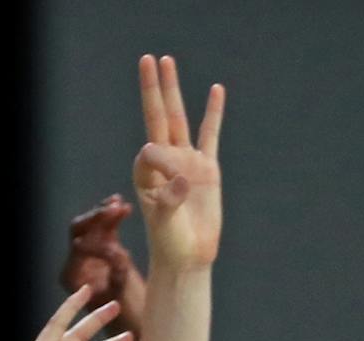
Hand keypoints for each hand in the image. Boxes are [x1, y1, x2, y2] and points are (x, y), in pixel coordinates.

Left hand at [61, 195, 146, 332]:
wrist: (136, 327)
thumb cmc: (127, 319)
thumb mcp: (122, 297)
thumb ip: (116, 275)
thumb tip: (116, 252)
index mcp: (72, 277)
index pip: (78, 246)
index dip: (95, 237)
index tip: (114, 234)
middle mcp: (77, 264)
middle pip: (81, 231)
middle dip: (97, 218)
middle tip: (114, 208)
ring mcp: (90, 256)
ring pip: (93, 226)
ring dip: (105, 213)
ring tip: (120, 204)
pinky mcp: (104, 251)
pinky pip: (105, 229)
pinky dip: (112, 217)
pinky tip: (121, 206)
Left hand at [134, 55, 223, 272]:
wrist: (190, 258)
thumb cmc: (170, 243)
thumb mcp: (164, 224)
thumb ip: (170, 200)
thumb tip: (184, 180)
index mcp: (146, 174)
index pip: (150, 152)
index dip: (160, 163)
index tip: (173, 186)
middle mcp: (165, 162)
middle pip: (158, 117)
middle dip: (153, 88)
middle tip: (147, 59)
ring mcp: (186, 162)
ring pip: (179, 118)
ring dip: (173, 91)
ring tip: (167, 61)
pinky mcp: (207, 169)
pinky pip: (211, 135)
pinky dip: (214, 113)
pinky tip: (216, 90)